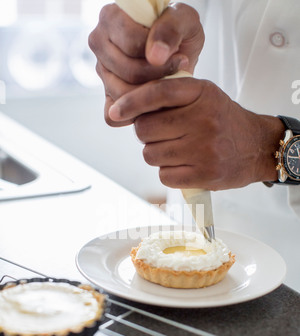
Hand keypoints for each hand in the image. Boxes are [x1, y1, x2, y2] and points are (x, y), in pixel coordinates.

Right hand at [88, 3, 204, 126]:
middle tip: (178, 73)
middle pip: (127, 72)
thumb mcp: (184, 20)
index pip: (132, 45)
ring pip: (121, 96)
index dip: (160, 56)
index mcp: (111, 17)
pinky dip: (136, 116)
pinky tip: (155, 104)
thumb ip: (170, 30)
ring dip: (151, 97)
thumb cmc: (179, 31)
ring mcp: (101, 71)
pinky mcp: (106, 96)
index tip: (180, 57)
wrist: (178, 51)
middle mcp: (99, 43)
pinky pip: (113, 118)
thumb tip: (154, 57)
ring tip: (169, 85)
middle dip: (158, 78)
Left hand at [108, 78, 284, 189]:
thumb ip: (171, 94)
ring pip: (151, 155)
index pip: (156, 94)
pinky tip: (184, 166)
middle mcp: (203, 120)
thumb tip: (128, 108)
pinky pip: (164, 176)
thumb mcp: (203, 95)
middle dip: (146, 134)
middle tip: (163, 134)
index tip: (115, 113)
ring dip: (156, 154)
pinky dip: (168, 172)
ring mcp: (204, 149)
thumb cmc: (223, 120)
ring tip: (177, 150)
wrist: (257, 147)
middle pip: (146, 129)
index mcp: (201, 93)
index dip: (130, 103)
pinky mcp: (204, 174)